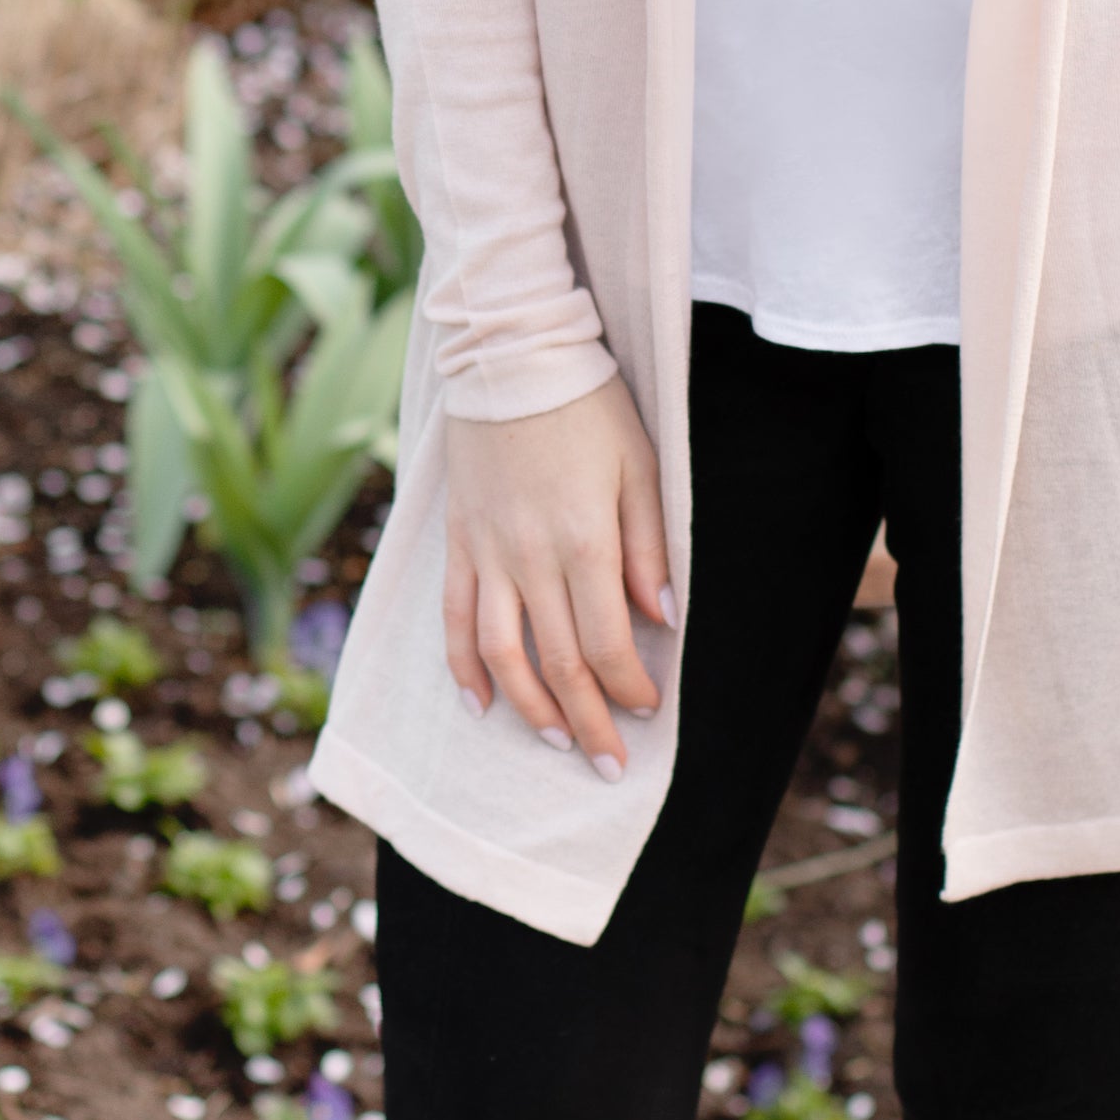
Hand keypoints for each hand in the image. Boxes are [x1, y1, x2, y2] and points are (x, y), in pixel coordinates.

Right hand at [442, 379, 673, 775]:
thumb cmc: (589, 407)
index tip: (648, 709)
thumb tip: (664, 617)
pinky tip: (479, 703)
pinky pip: (455, 618)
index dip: (628, 687)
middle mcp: (530, 556)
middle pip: (558, 662)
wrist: (511, 355)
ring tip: (555, 740)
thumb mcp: (642, 466)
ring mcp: (487, 552)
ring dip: (530, 707)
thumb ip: (650, 546)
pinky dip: (464, 667)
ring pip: (502, 653)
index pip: (608, 641)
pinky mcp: (457, 541)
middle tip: (609, 764)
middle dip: (588, 721)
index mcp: (585, 540)